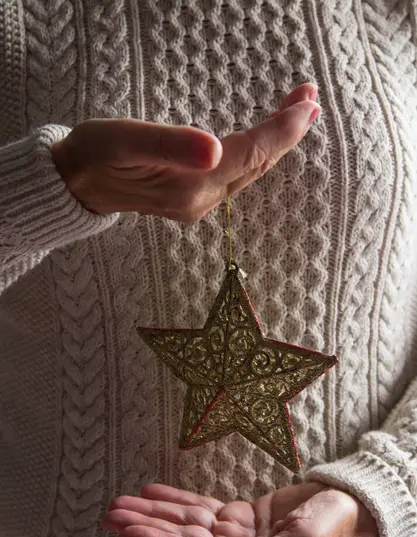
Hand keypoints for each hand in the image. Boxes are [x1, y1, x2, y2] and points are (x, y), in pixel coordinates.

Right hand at [52, 84, 319, 221]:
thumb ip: (171, 145)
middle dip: (287, 132)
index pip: (250, 156)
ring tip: (298, 110)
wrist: (78, 185)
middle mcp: (202, 201)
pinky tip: (265, 138)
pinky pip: (238, 174)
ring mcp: (200, 204)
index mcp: (189, 186)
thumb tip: (215, 148)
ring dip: (277, 141)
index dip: (281, 131)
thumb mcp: (125, 141)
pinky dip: (257, 152)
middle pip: (257, 164)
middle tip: (310, 97)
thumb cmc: (95, 155)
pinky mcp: (195, 199)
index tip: (307, 104)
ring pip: (251, 171)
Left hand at [102, 482, 377, 536]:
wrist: (347, 505)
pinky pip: (201, 508)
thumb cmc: (331, 526)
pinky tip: (153, 492)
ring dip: (155, 512)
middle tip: (111, 514)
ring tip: (123, 502)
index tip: (129, 529)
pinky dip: (176, 500)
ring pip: (186, 523)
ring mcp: (235, 536)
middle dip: (146, 527)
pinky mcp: (238, 517)